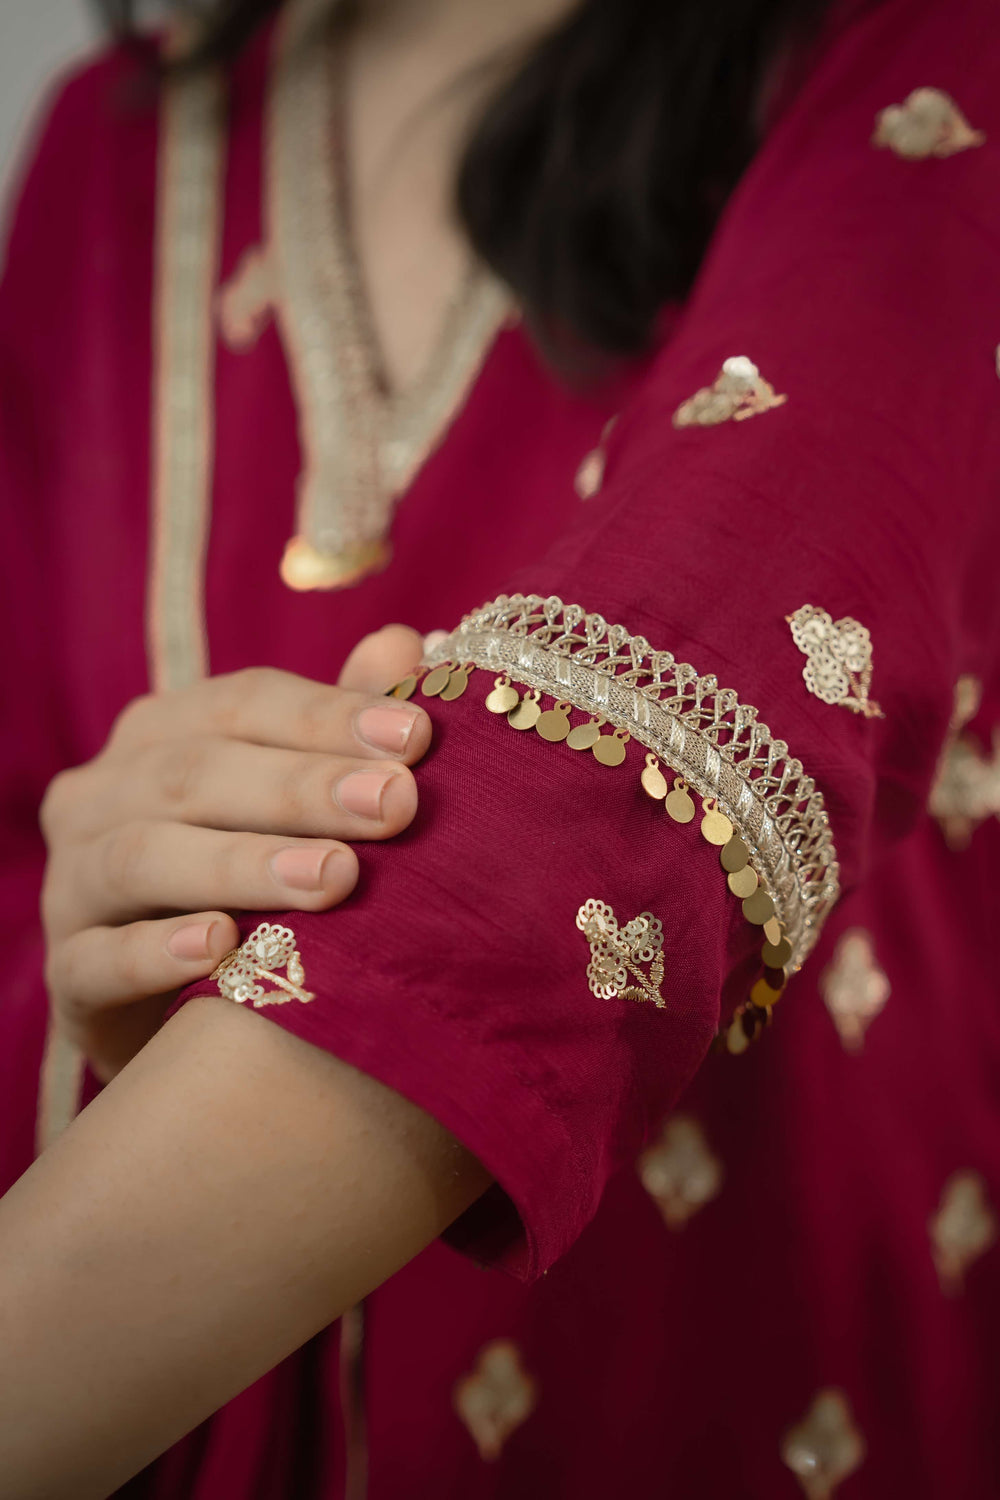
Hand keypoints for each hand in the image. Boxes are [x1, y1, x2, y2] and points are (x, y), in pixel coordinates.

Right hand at [40, 625, 426, 1081]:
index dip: (328, 716)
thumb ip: (342, 727)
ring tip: (332, 878)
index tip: (417, 739)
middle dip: (302, 788)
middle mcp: (102, 795)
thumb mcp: (302, 801)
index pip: (241, 703)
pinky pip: (98, 959)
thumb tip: (402, 644)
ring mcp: (72, 884)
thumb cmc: (255, 882)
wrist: (179, 1012)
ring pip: (141, 857)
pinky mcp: (68, 976)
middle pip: (195, 773)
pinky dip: (156, 951)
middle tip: (394, 806)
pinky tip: (220, 948)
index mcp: (160, 734)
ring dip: (242, 864)